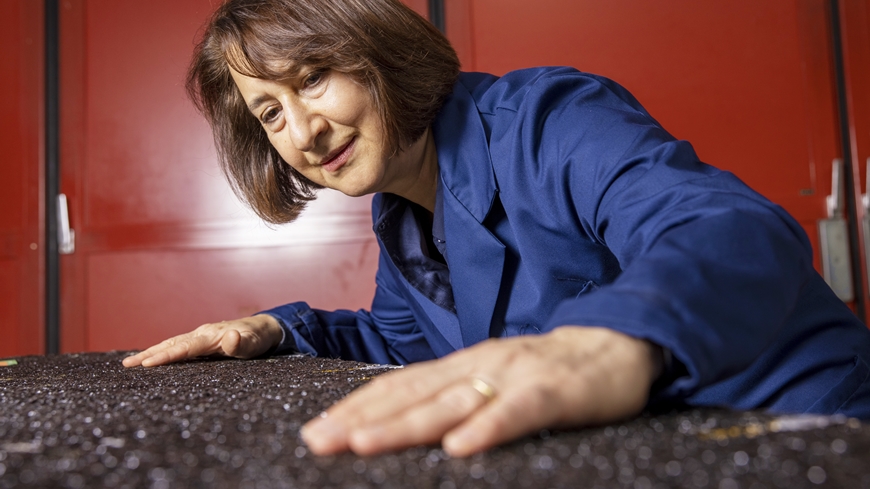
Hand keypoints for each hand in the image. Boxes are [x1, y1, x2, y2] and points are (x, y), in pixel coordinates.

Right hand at [121, 314, 282, 367]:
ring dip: (151, 353)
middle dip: (149, 355)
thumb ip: (242, 343)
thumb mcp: (255, 343)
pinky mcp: (201, 342)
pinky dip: (163, 352)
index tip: (146, 365)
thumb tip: (231, 337)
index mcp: (210, 336)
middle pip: (171, 344)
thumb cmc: (259, 339)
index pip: (184, 348)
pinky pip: (178, 346)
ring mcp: (200, 337)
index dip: (166, 356)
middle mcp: (201, 334)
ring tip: (130, 364)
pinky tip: (153, 360)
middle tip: (126, 366)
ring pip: (171, 344)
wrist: (264, 328)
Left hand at [301, 326, 662, 456]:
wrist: (617, 342)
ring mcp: (514, 375)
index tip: (317, 429)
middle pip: (412, 394)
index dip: (356, 406)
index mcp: (463, 364)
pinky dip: (487, 427)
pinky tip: (459, 448)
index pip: (399, 385)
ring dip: (406, 423)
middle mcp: (479, 364)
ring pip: (452, 401)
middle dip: (361, 418)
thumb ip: (454, 395)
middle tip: (318, 441)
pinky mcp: (552, 391)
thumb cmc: (550, 370)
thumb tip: (405, 421)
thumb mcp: (494, 379)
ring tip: (364, 444)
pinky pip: (517, 412)